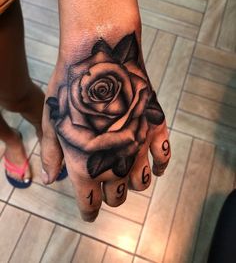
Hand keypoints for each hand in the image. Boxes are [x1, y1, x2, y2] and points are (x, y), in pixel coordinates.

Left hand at [41, 32, 170, 221]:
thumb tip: (51, 179)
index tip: (90, 211)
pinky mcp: (155, 130)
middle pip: (116, 197)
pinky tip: (153, 162)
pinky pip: (163, 160)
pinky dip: (159, 166)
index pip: (90, 204)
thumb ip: (52, 154)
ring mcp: (138, 147)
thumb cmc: (71, 87)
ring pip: (140, 184)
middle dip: (109, 196)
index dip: (89, 211)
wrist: (101, 56)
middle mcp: (114, 163)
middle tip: (105, 185)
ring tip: (126, 172)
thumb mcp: (53, 121)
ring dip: (132, 183)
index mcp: (85, 165)